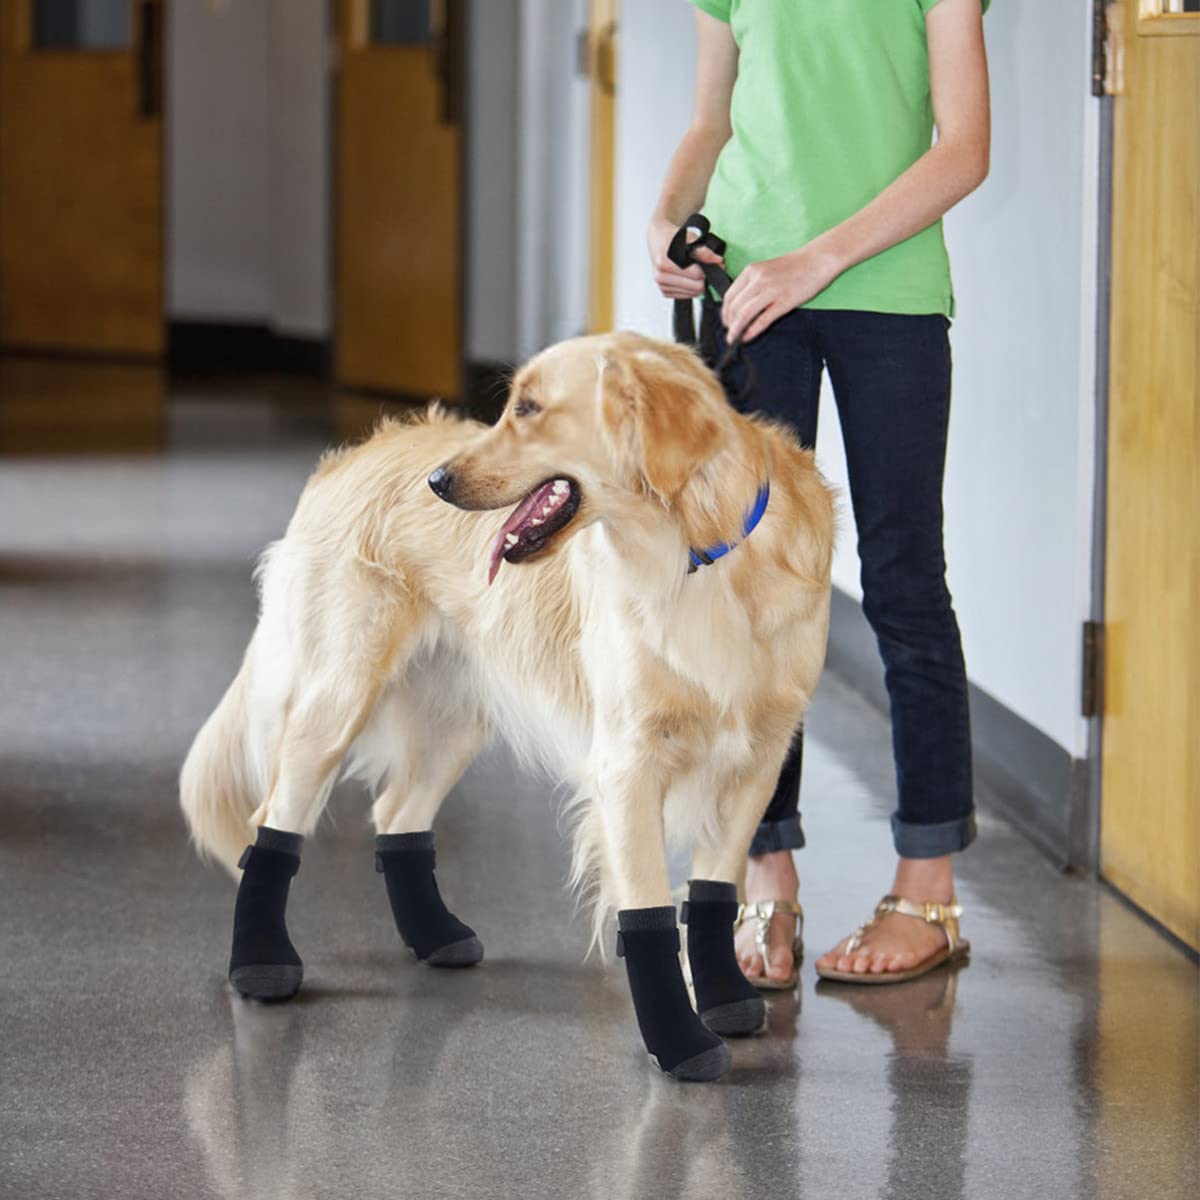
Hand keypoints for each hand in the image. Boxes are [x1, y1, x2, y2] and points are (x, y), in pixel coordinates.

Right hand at [648, 216, 724, 299]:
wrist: (659, 238)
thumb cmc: (672, 237)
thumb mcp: (689, 238)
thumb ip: (704, 251)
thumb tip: (717, 261)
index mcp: (664, 262)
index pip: (696, 275)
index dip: (708, 269)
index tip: (712, 263)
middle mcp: (661, 276)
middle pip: (696, 287)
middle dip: (704, 277)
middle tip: (704, 267)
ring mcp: (662, 286)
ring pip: (693, 294)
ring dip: (697, 283)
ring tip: (695, 270)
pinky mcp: (665, 292)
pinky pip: (687, 296)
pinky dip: (691, 287)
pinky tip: (687, 276)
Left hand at [722, 242, 842, 342]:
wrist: (818, 260)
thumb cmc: (795, 266)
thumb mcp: (766, 269)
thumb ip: (752, 284)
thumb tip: (740, 304)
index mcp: (752, 271)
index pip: (729, 295)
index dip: (724, 312)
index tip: (725, 321)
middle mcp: (758, 279)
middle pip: (734, 306)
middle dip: (729, 323)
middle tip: (730, 332)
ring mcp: (771, 290)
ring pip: (744, 314)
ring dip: (736, 329)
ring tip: (735, 338)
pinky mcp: (784, 301)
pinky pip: (762, 320)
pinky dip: (752, 331)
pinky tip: (747, 337)